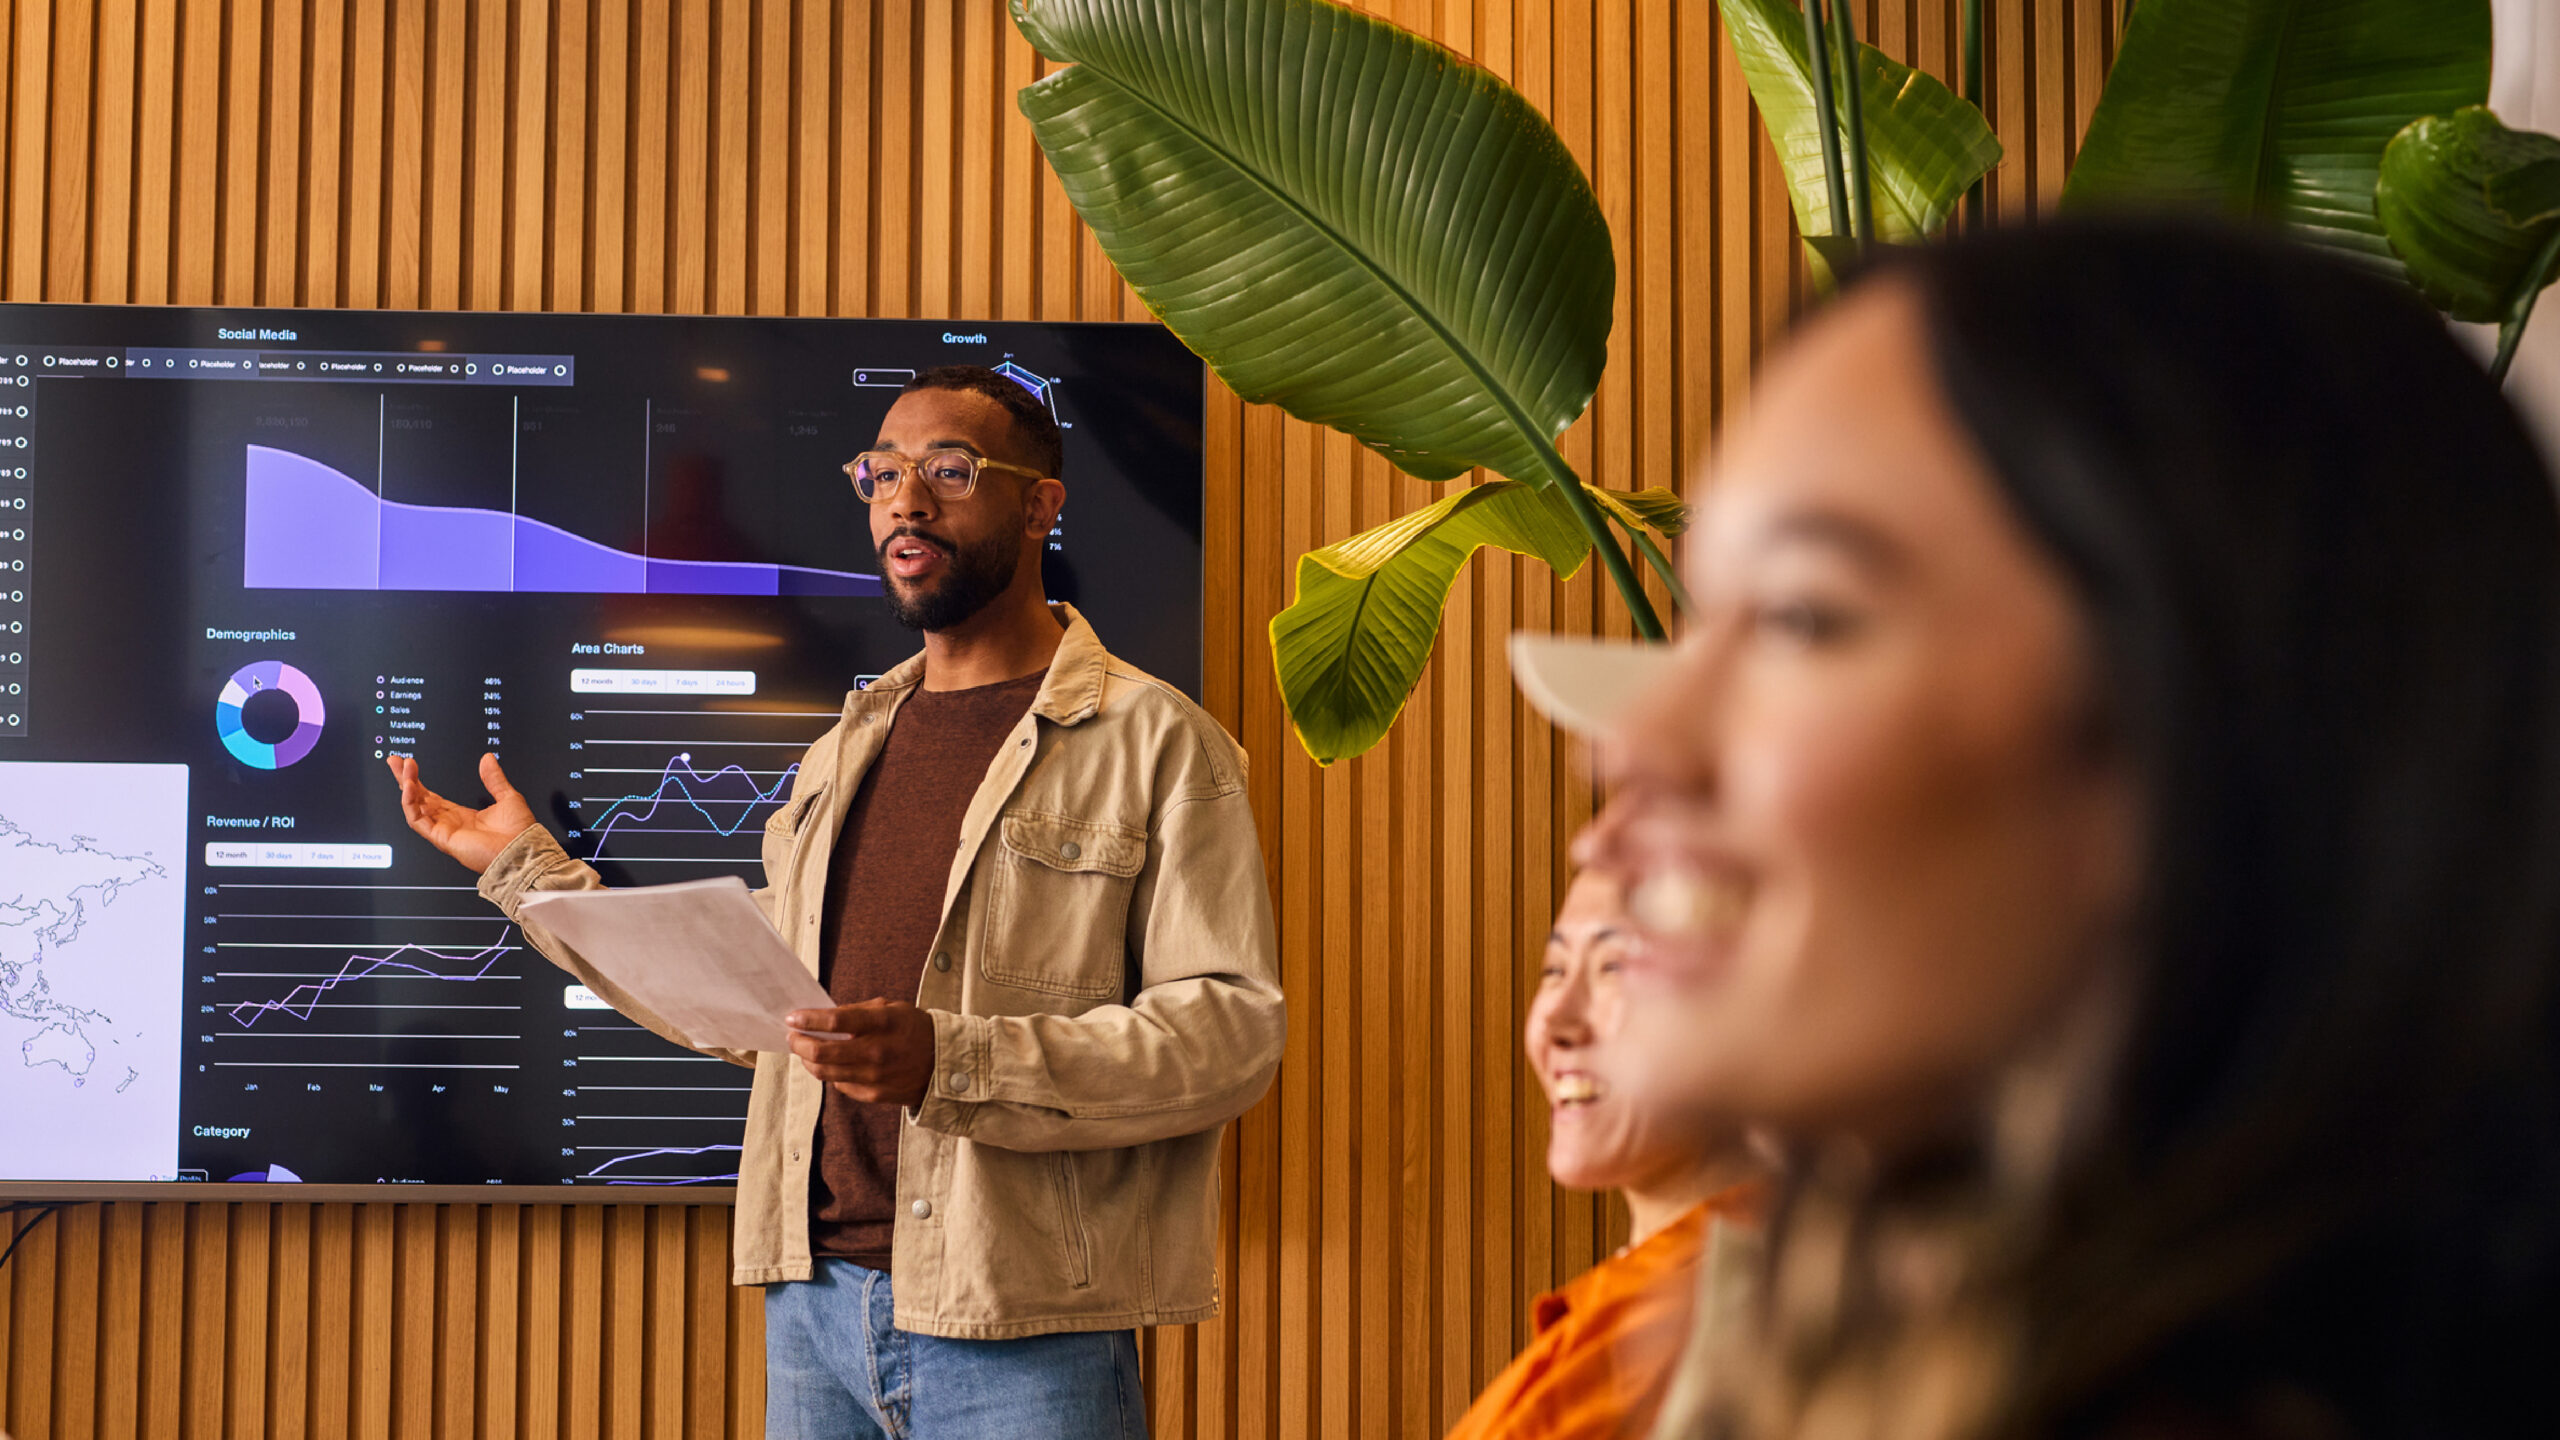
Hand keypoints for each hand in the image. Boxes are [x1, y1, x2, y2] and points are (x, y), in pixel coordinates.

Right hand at [387, 752, 538, 873]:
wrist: (523, 852)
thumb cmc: (519, 833)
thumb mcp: (507, 797)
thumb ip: (494, 778)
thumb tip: (487, 758)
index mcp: (462, 816)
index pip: (431, 796)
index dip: (419, 780)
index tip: (409, 763)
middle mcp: (449, 823)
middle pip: (419, 799)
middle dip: (405, 780)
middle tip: (395, 761)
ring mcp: (443, 831)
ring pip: (415, 808)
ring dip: (406, 787)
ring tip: (404, 768)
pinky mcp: (442, 838)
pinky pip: (418, 821)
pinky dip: (410, 804)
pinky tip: (409, 787)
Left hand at [788, 999, 935, 1107]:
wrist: (943, 1064)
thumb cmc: (914, 1030)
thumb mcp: (892, 1009)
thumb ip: (858, 1012)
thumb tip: (823, 1018)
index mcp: (882, 1023)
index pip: (836, 1021)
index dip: (808, 1019)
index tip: (792, 1017)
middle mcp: (876, 1052)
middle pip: (822, 1052)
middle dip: (799, 1042)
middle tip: (792, 1035)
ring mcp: (874, 1077)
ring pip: (824, 1072)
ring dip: (807, 1059)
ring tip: (804, 1050)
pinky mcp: (872, 1095)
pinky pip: (839, 1084)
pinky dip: (829, 1072)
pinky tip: (829, 1064)